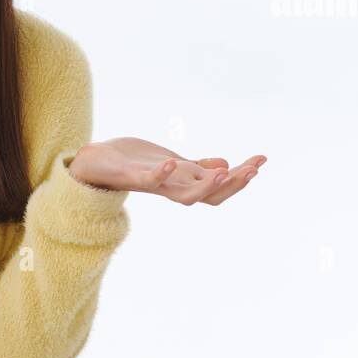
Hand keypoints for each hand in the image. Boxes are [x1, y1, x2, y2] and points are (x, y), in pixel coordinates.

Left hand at [68, 136, 264, 205]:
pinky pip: (148, 181)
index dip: (240, 178)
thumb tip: (225, 163)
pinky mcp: (131, 176)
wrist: (95, 163)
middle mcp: (172, 188)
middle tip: (254, 170)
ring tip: (224, 173)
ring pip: (185, 197)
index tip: (261, 161)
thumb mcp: (172, 163)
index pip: (219, 188)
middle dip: (234, 185)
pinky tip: (172, 162)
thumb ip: (197, 167)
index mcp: (183, 183)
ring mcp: (153, 184)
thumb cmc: (133, 162)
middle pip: (210, 197)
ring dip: (205, 187)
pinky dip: (160, 175)